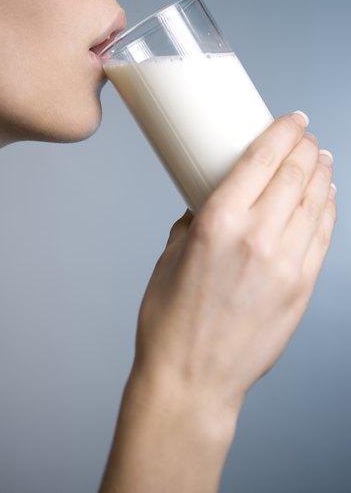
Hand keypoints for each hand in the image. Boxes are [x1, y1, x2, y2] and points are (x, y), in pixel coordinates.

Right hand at [131, 112, 336, 425]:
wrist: (192, 379)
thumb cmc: (171, 322)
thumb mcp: (171, 257)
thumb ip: (193, 223)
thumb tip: (207, 205)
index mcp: (218, 223)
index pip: (263, 160)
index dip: (284, 132)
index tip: (294, 120)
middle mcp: (256, 237)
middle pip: (296, 174)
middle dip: (306, 148)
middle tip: (306, 138)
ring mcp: (285, 264)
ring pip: (317, 202)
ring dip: (322, 174)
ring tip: (321, 161)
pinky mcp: (301, 290)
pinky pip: (323, 237)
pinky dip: (329, 210)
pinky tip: (327, 198)